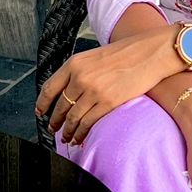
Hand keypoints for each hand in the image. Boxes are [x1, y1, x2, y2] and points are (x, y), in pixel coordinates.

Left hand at [36, 27, 177, 144]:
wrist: (151, 53)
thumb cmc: (128, 53)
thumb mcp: (96, 56)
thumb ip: (81, 71)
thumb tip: (70, 90)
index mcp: (75, 64)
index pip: (50, 88)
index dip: (42, 103)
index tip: (40, 112)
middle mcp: (80, 77)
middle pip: (60, 106)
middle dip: (55, 121)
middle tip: (54, 130)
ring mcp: (94, 91)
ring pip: (73, 118)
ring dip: (68, 131)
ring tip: (67, 138)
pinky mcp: (108, 102)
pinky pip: (88, 123)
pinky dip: (81, 133)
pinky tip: (80, 137)